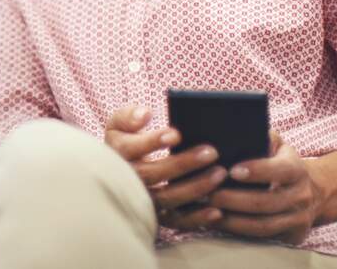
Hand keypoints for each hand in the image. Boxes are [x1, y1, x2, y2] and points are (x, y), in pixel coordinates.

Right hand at [103, 106, 227, 231]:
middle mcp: (127, 180)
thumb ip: (129, 115)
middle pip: (153, 174)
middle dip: (183, 163)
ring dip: (195, 188)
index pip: (130, 148)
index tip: (176, 134)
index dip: (152, 142)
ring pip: (167, 198)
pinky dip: (196, 219)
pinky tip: (217, 211)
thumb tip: (145, 114)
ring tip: (220, 173)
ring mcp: (143, 200)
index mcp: (117, 154)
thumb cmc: (126, 141)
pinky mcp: (158, 217)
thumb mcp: (119, 124)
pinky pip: (177, 221)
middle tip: (212, 152)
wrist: (122, 172)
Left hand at [208, 132, 321, 244]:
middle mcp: (301, 196)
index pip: (280, 170)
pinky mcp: (292, 236)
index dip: (257, 171)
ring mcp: (299, 218)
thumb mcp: (277, 145)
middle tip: (208, 194)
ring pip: (263, 225)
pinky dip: (239, 231)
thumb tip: (232, 128)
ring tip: (208, 210)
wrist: (314, 191)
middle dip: (234, 199)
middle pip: (266, 202)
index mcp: (297, 170)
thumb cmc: (281, 162)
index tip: (231, 170)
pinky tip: (218, 222)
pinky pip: (263, 237)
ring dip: (233, 220)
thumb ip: (261, 136)